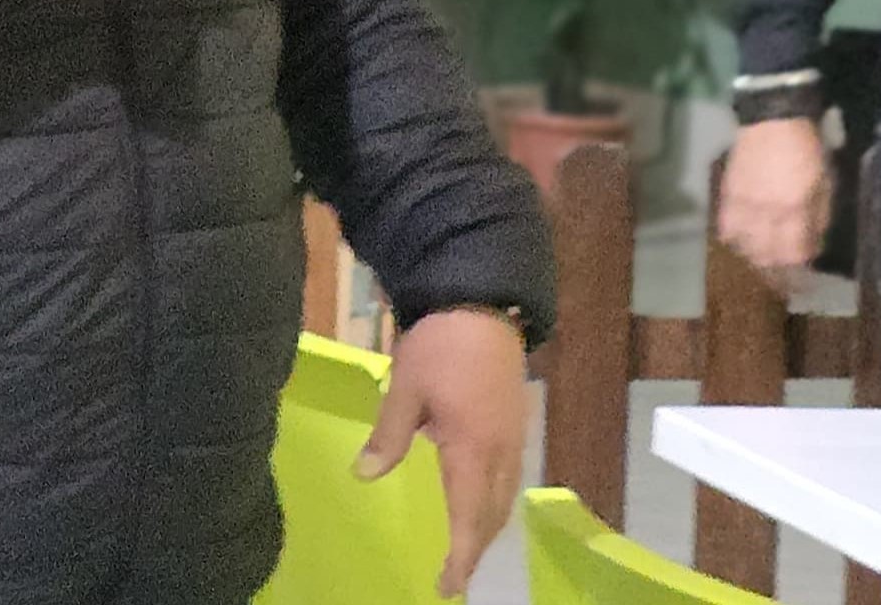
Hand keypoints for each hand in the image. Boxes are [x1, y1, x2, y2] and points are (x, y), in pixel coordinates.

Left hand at [356, 308, 527, 599]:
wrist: (480, 303)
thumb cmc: (439, 346)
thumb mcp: (405, 389)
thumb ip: (388, 436)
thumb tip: (365, 476)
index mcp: (473, 449)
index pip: (469, 518)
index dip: (460, 556)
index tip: (447, 585)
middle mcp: (502, 451)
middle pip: (493, 515)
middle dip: (474, 547)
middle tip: (452, 573)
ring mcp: (514, 437)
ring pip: (504, 497)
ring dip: (485, 526)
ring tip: (463, 546)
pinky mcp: (515, 423)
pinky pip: (509, 477)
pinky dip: (492, 500)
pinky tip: (475, 498)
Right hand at [717, 117, 830, 278]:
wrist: (772, 120)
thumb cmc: (807, 151)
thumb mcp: (826, 183)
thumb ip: (819, 216)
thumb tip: (813, 244)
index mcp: (794, 210)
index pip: (793, 255)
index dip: (799, 273)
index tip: (805, 282)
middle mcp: (766, 213)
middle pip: (765, 257)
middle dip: (776, 273)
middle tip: (784, 279)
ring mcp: (743, 204)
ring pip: (744, 246)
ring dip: (755, 258)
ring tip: (763, 261)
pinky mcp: (727, 194)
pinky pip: (726, 227)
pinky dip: (734, 239)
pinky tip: (741, 241)